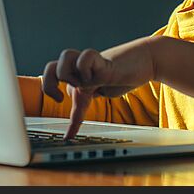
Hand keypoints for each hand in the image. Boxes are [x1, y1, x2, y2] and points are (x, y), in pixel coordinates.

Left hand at [41, 37, 155, 139]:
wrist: (144, 61)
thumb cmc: (121, 76)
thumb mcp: (101, 93)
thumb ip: (85, 101)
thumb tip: (70, 124)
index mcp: (76, 77)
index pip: (54, 84)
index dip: (56, 108)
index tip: (68, 137)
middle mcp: (80, 70)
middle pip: (51, 67)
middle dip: (49, 85)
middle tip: (61, 98)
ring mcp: (89, 64)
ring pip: (65, 57)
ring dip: (68, 74)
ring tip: (82, 84)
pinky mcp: (101, 60)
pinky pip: (85, 58)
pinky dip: (87, 70)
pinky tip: (99, 78)